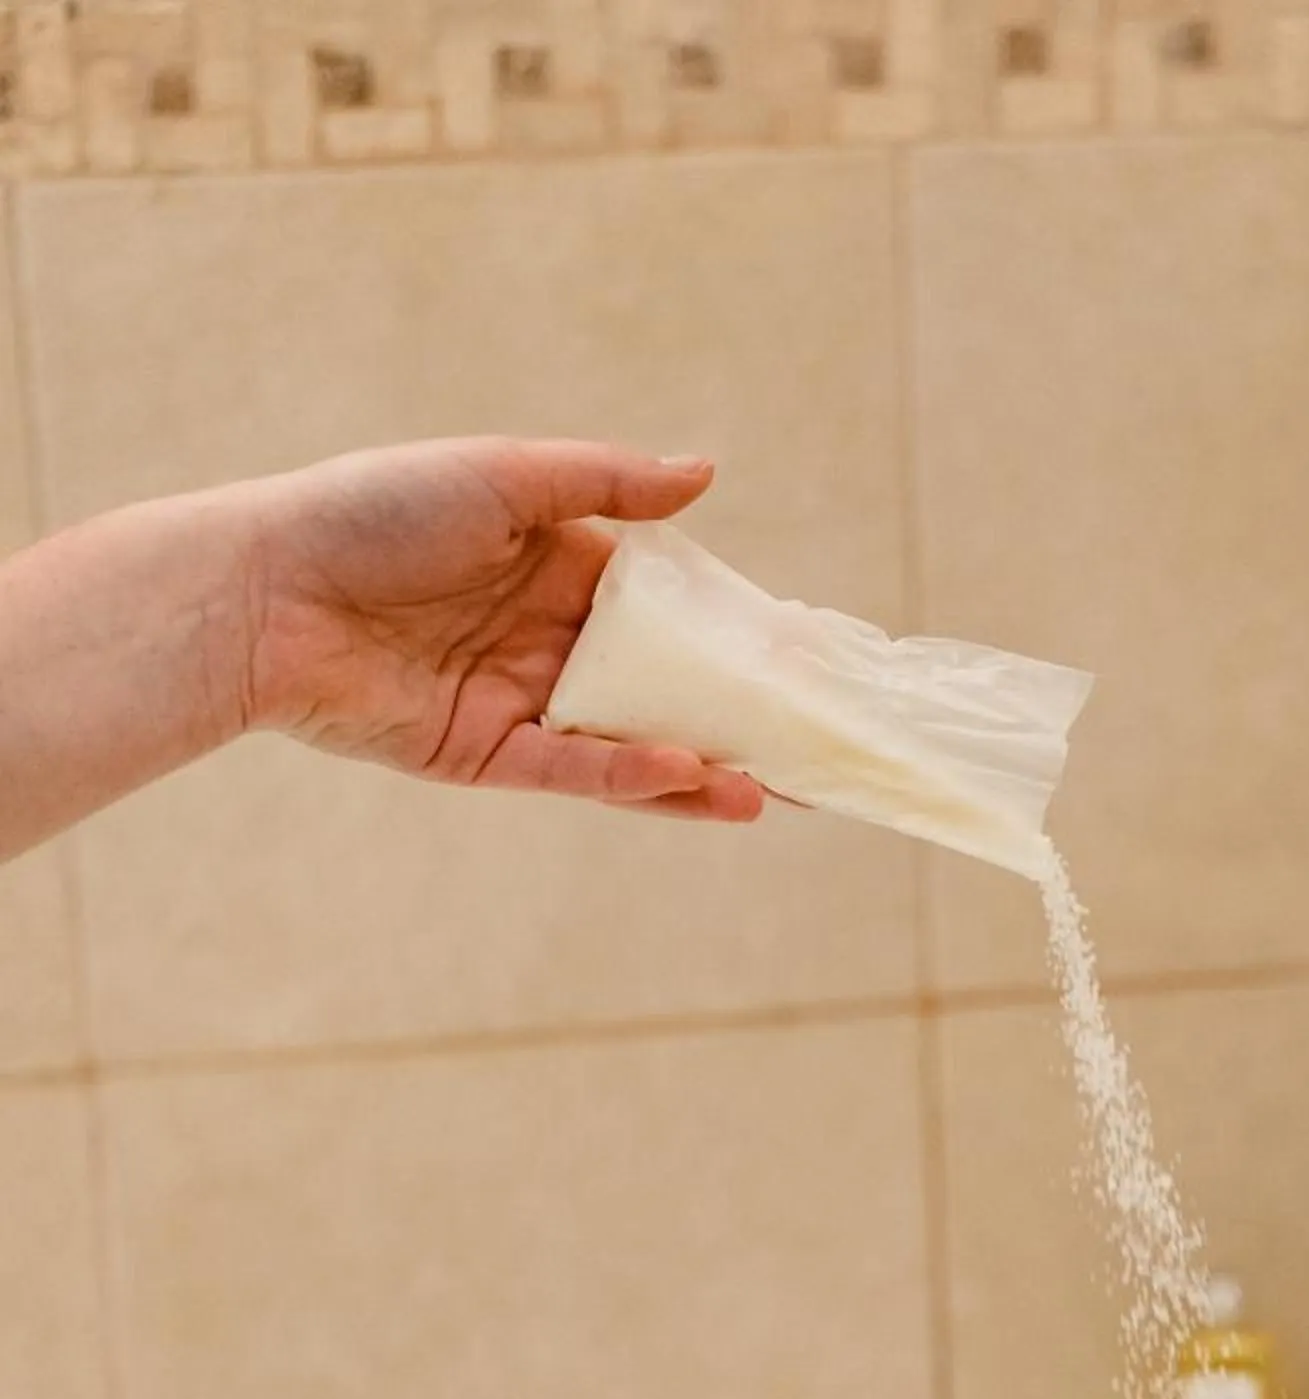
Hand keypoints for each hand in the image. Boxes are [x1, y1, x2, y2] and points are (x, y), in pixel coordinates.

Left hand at [236, 438, 763, 823]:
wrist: (268, 588)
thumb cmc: (374, 510)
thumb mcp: (505, 476)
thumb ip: (608, 483)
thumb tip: (708, 473)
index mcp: (557, 564)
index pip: (666, 605)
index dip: (731, 630)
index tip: (800, 654)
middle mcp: (547, 637)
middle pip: (661, 684)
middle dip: (737, 718)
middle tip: (815, 746)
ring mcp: (520, 701)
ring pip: (631, 742)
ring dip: (701, 767)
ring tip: (774, 789)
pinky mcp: (485, 756)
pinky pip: (575, 771)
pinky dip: (632, 777)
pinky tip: (689, 775)